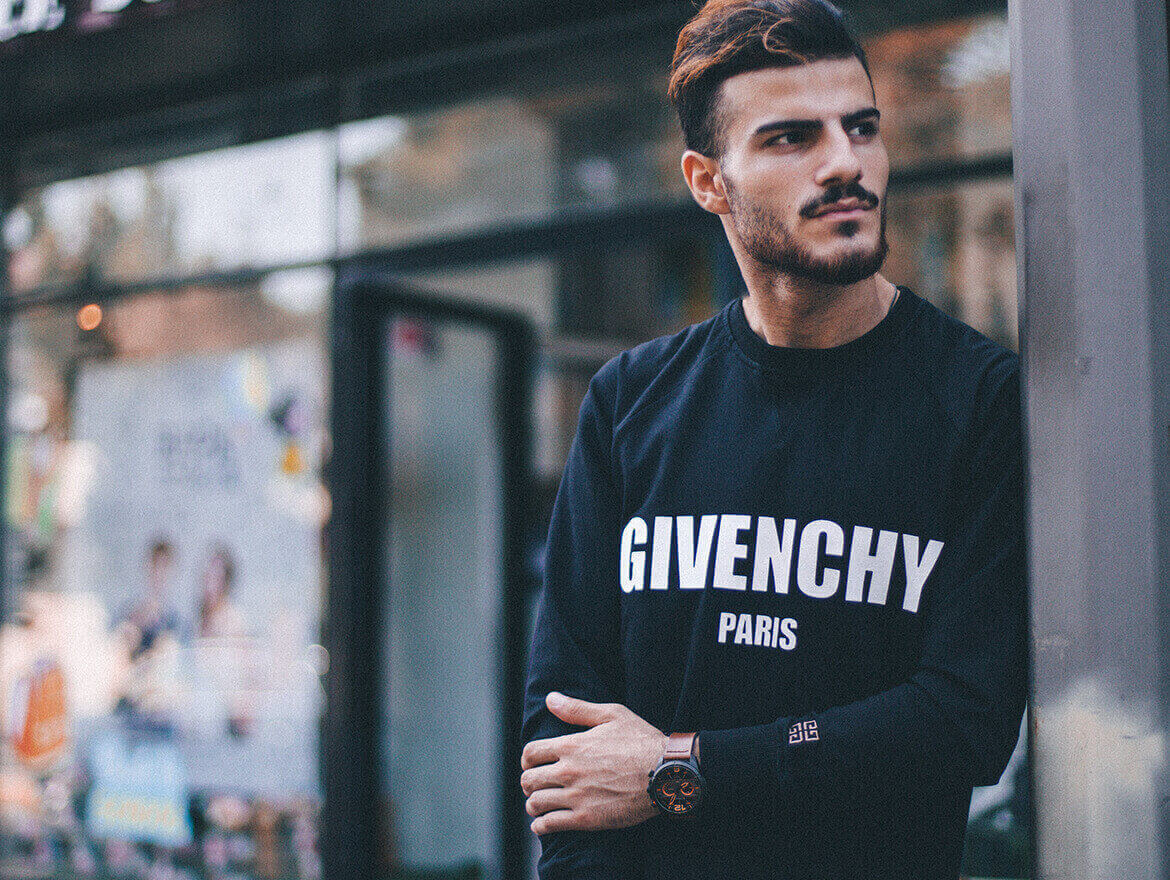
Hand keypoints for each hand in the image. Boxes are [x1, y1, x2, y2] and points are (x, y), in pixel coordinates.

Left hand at [520, 692, 666, 834]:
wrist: (665, 773)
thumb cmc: (642, 741)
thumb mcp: (611, 714)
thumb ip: (577, 708)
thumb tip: (550, 698)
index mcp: (571, 745)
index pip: (531, 753)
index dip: (528, 759)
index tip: (532, 763)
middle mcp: (568, 771)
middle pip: (529, 780)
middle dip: (528, 782)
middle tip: (535, 785)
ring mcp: (576, 796)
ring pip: (535, 804)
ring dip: (533, 804)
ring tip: (538, 805)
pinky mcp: (586, 819)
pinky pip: (550, 825)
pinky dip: (541, 826)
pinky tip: (543, 824)